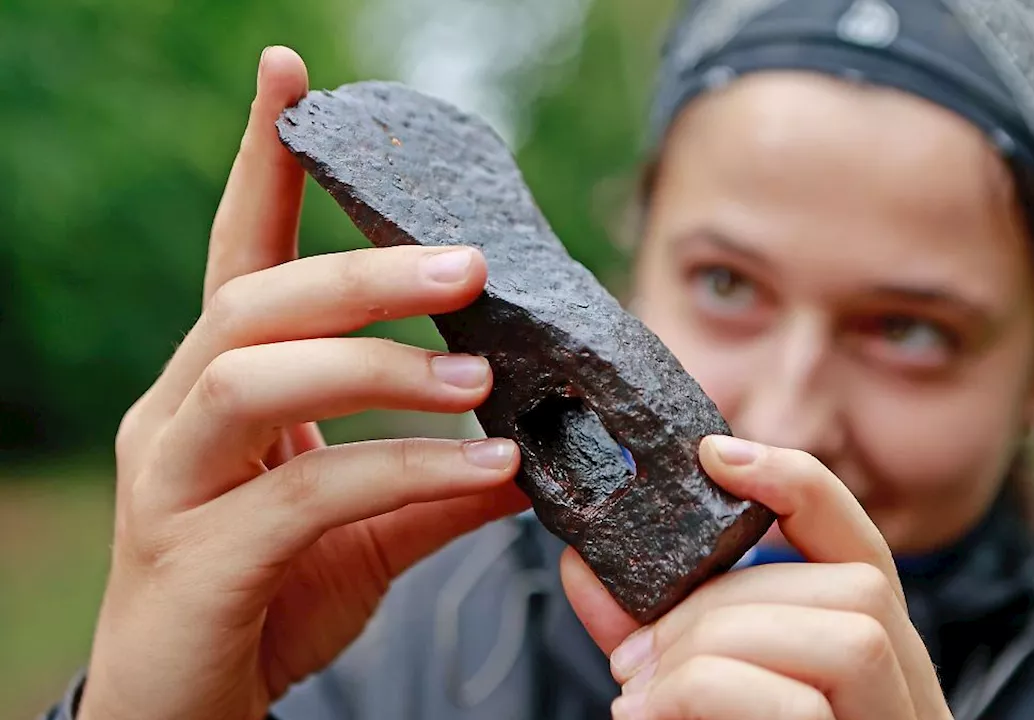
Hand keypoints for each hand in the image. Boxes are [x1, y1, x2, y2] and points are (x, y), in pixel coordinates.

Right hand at [77, 47, 527, 719]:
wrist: (191, 712)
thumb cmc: (269, 600)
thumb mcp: (369, 529)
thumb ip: (438, 483)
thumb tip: (533, 448)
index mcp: (219, 389)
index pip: (240, 257)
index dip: (261, 166)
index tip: (292, 79)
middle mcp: (180, 416)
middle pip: (255, 302)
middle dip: (361, 270)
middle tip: (467, 263)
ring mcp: (174, 483)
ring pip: (257, 376)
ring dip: (379, 364)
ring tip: (482, 374)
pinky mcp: (194, 556)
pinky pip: (305, 492)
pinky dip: (403, 469)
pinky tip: (488, 472)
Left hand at [563, 436, 951, 719]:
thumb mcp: (689, 703)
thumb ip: (652, 638)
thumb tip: (586, 566)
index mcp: (873, 668)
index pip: (865, 548)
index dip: (801, 487)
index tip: (717, 452)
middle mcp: (909, 699)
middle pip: (852, 585)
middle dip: (724, 598)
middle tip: (636, 652)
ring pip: (846, 631)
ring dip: (721, 641)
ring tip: (643, 690)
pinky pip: (804, 705)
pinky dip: (712, 688)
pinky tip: (648, 718)